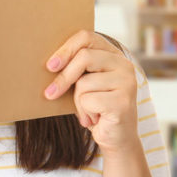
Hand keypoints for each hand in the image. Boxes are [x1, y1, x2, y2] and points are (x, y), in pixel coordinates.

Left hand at [44, 30, 137, 154]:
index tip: (50, 66)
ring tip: (89, 111)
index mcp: (114, 54)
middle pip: (84, 57)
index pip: (87, 37)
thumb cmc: (96, 107)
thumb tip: (49, 65)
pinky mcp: (123, 101)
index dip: (66, 49)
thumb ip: (76, 69)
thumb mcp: (85, 83)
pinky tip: (95, 119)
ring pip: (84, 83)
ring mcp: (127, 82)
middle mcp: (124, 64)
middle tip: (50, 94)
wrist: (117, 138)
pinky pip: (89, 100)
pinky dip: (84, 113)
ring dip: (78, 102)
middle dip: (64, 77)